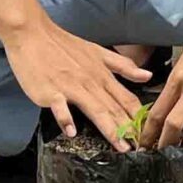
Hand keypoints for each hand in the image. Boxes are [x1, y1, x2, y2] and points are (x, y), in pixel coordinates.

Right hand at [1, 13, 154, 148]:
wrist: (33, 34)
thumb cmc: (64, 45)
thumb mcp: (98, 52)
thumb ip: (123, 66)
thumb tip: (147, 75)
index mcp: (102, 75)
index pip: (126, 98)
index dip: (138, 117)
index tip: (149, 133)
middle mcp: (91, 83)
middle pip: (114, 108)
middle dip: (129, 129)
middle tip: (140, 148)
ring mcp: (71, 87)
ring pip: (94, 109)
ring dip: (109, 129)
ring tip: (120, 146)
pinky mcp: (51, 91)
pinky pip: (59, 106)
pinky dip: (65, 118)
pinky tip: (71, 132)